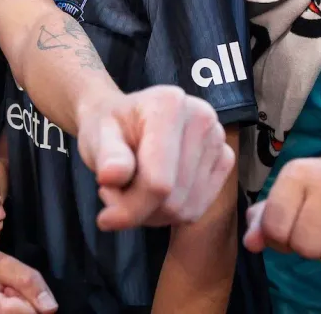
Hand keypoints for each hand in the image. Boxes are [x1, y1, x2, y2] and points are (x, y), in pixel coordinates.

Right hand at [0, 250, 56, 313]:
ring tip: (9, 303)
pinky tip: (9, 310)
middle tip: (11, 295)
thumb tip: (50, 308)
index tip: (14, 289)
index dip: (29, 299)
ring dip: (23, 312)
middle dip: (27, 308)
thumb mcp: (6, 263)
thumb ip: (29, 282)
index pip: (26, 312)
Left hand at [76, 85, 231, 229]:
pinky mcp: (225, 159)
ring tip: (132, 188)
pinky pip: (197, 207)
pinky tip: (153, 192)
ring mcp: (218, 140)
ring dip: (153, 213)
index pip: (158, 182)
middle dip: (138, 209)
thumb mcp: (96, 136)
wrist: (125, 119)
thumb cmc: (109, 126)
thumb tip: (112, 176)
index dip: (130, 208)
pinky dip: (171, 211)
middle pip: (173, 199)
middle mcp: (202, 118)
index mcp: (169, 105)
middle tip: (115, 192)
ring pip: (186, 208)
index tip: (105, 216)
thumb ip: (106, 156)